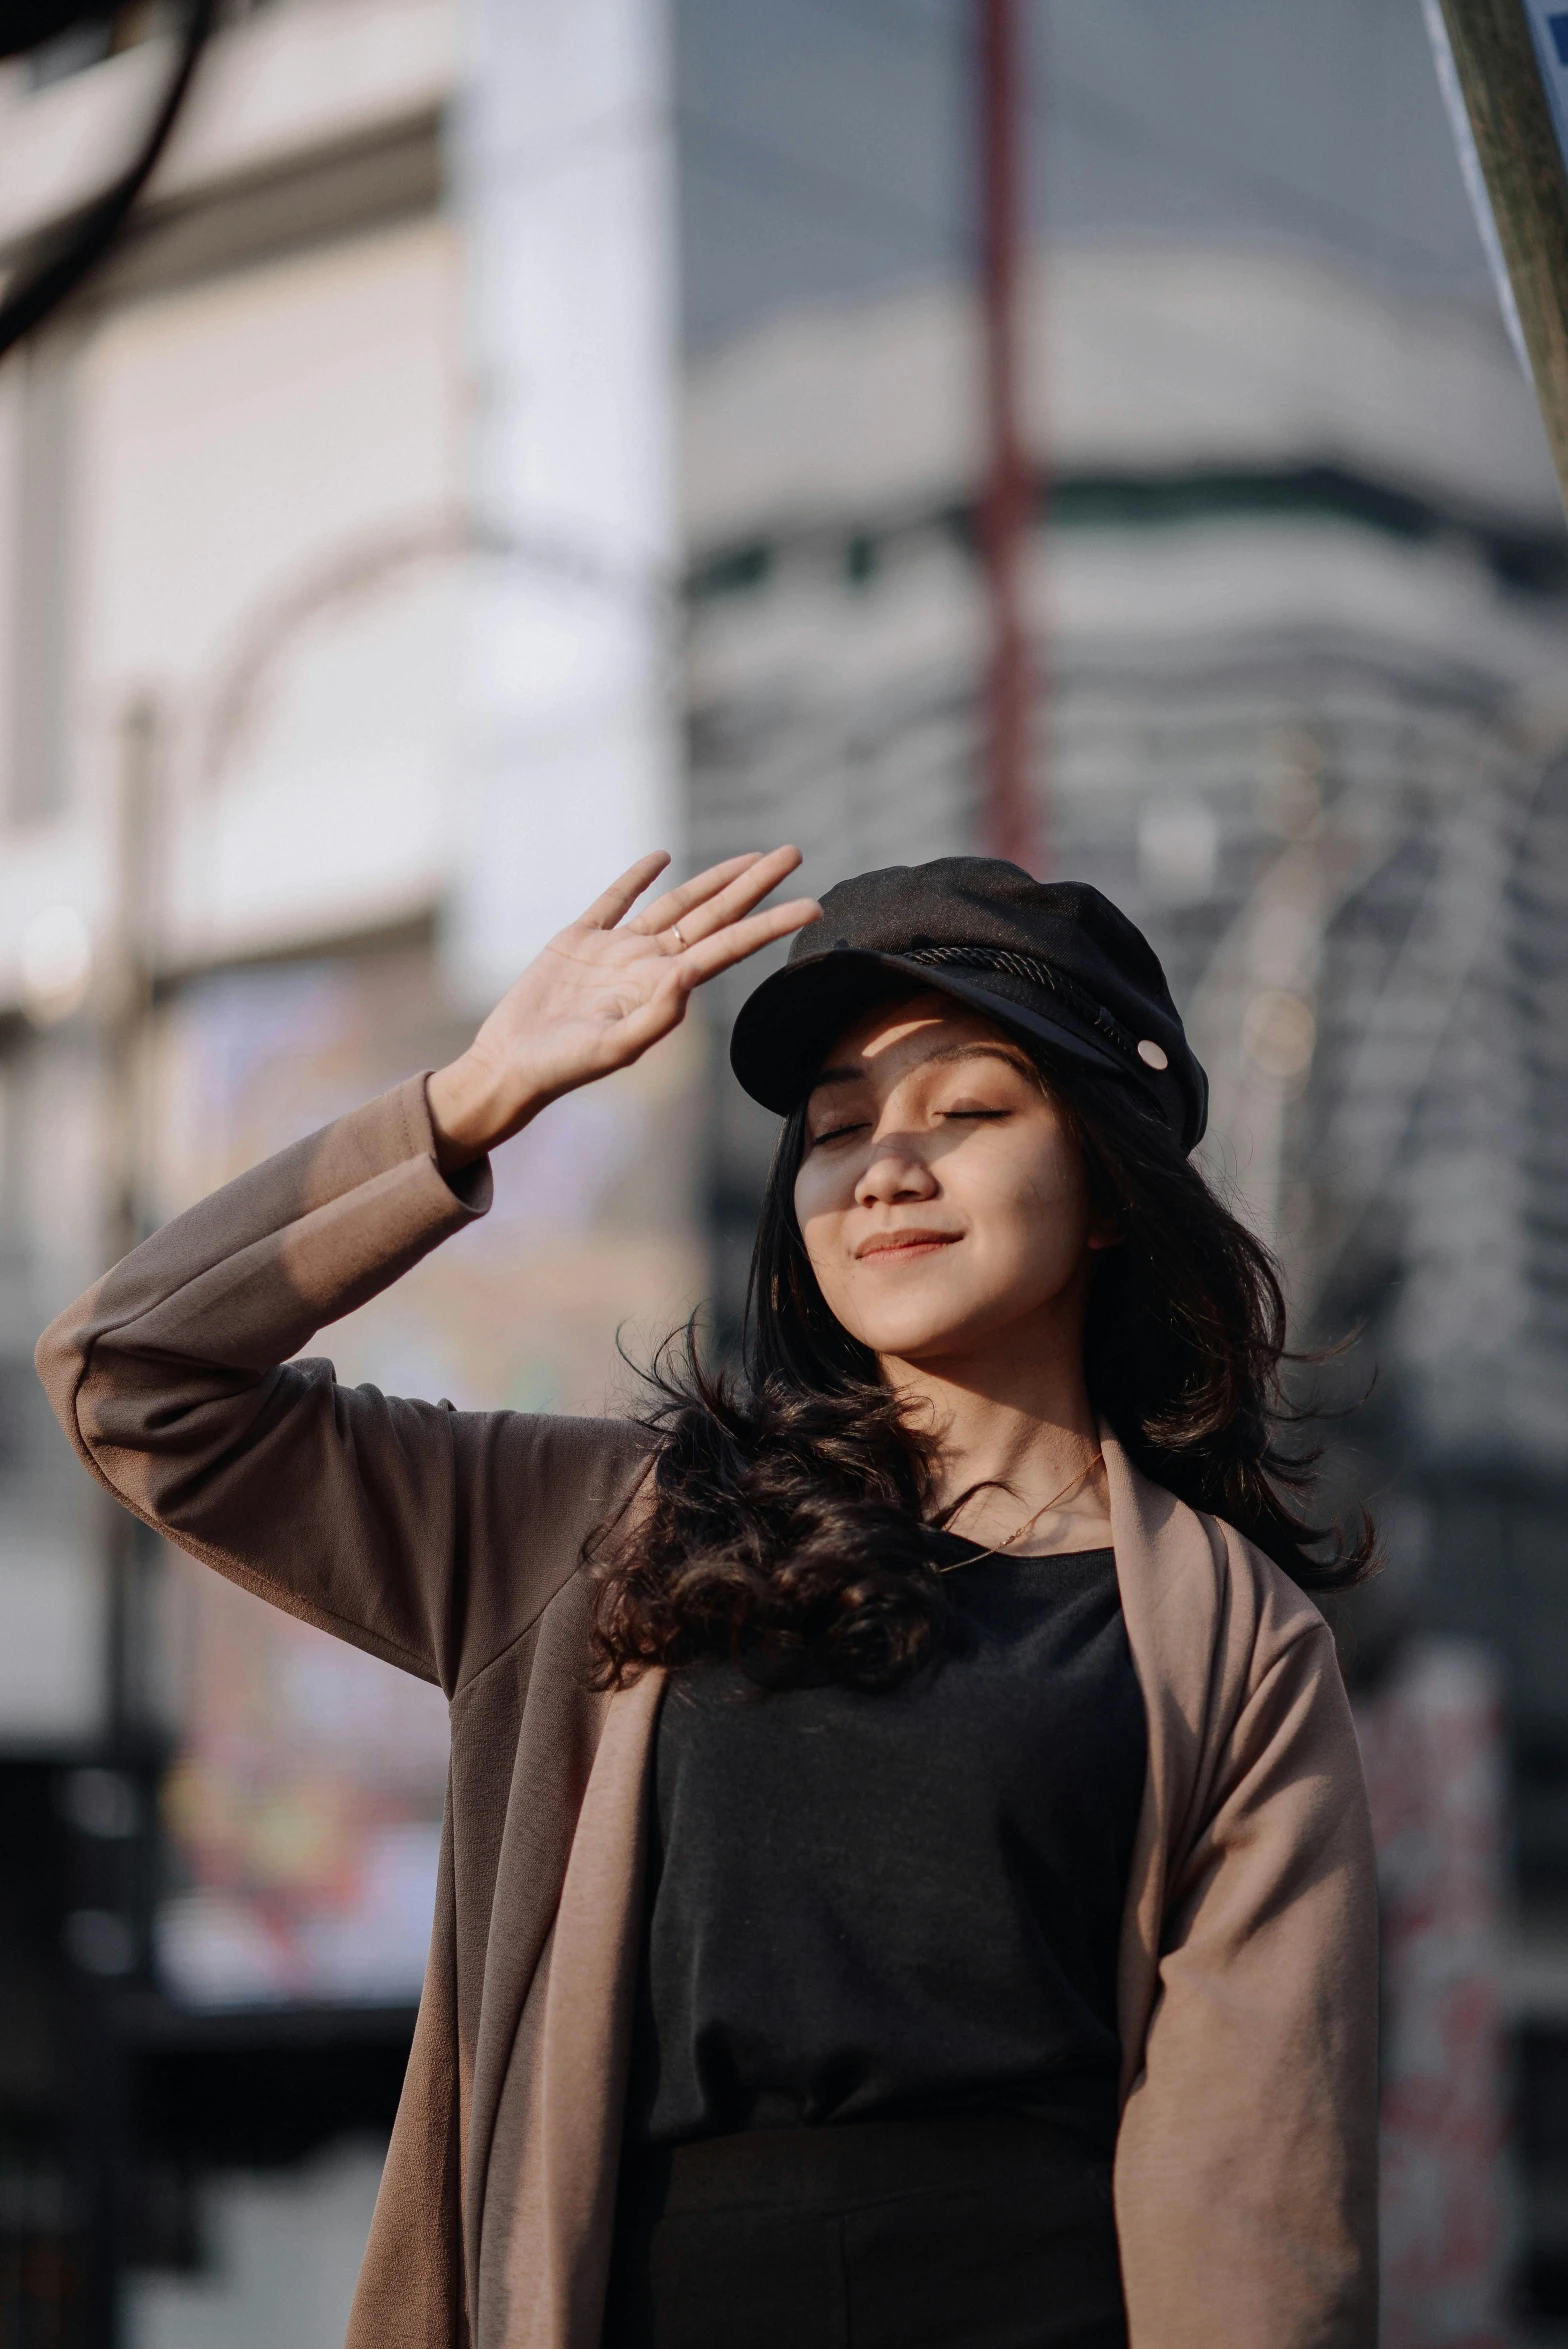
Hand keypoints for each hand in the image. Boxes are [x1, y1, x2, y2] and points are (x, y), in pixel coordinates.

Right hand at [427, 847, 818, 1166]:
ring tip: (751, 856)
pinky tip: (661, 859)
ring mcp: (617, 950)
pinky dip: (637, 878)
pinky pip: (615, 901)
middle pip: (714, 915)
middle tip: (794, 852)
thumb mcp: (614, 1048)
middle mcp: (649, 965)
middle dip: (754, 885)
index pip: (730, 947)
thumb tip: (689, 979)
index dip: (771, 925)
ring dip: (713, 879)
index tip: (813, 906)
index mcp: (665, 988)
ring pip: (676, 904)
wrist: (510, 1066)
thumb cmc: (563, 1068)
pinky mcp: (580, 939)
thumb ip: (656, 1016)